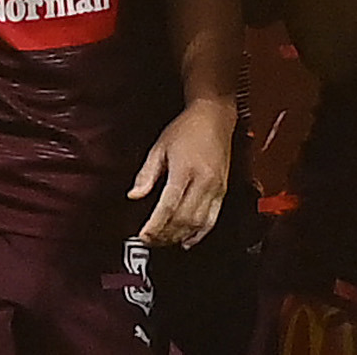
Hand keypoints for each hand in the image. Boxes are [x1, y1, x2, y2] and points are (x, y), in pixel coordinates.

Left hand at [129, 97, 233, 247]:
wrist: (214, 116)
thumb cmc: (187, 128)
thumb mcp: (160, 146)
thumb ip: (146, 173)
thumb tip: (134, 195)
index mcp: (185, 169)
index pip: (169, 205)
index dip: (155, 225)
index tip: (143, 235)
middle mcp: (203, 181)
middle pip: (183, 218)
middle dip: (165, 235)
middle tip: (150, 241)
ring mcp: (215, 188)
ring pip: (198, 223)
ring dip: (180, 236)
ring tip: (164, 241)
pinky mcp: (222, 191)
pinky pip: (212, 219)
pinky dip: (200, 234)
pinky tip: (188, 241)